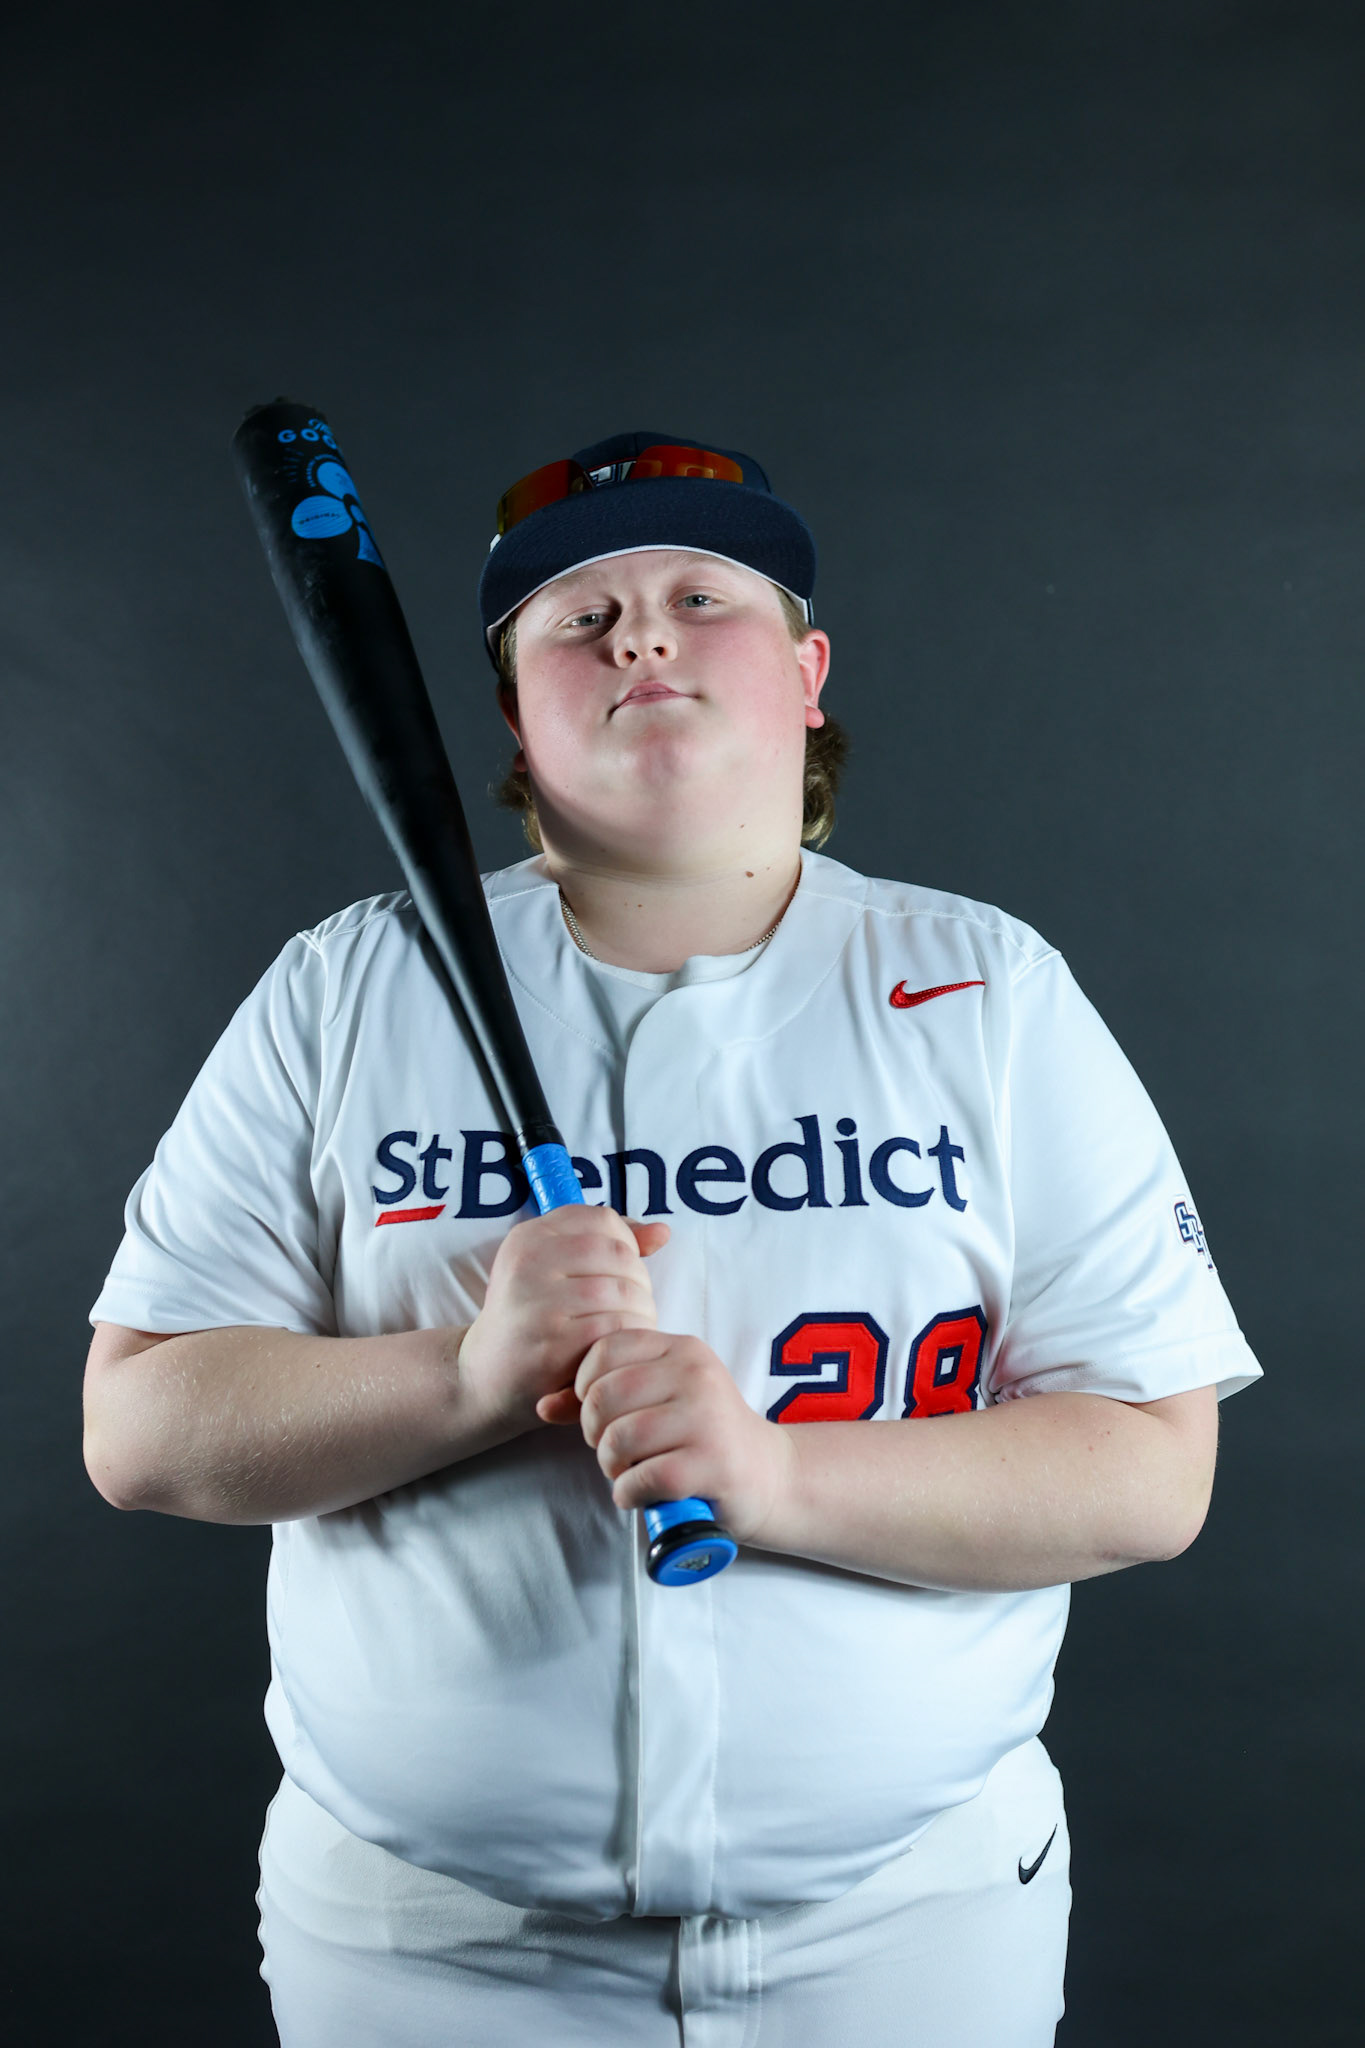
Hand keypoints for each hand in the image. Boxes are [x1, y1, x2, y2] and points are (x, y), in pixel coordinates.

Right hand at [459, 1209, 668, 1432]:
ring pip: (625, 1293)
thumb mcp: (554, 1271)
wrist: (484, 1378)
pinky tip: (618, 1351)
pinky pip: (616, 1330)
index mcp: (529, 1237)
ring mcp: (538, 1303)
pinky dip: (628, 1341)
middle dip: (639, 1284)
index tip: (619, 1274)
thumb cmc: (532, 1319)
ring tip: (627, 1331)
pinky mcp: (552, 1345)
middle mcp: (529, 1262)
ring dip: (640, 1315)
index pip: (603, 1220)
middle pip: (620, 1256)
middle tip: (631, 1310)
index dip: (626, 1246)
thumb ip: (608, 1244)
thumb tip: (662, 1232)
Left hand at [557, 1329, 794, 1546]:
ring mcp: (707, 1418)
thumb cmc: (701, 1437)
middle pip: (604, 1396)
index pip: (605, 1348)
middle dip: (594, 1432)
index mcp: (681, 1349)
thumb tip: (541, 1404)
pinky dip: (628, 1493)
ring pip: (619, 1439)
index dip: (585, 1385)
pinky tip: (640, 1493)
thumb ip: (602, 1396)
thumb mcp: (659, 1400)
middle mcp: (696, 1375)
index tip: (601, 1412)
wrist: (768, 1475)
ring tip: (628, 1472)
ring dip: (611, 1466)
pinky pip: (642, 1478)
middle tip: (612, 1450)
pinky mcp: (712, 1463)